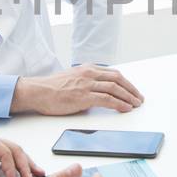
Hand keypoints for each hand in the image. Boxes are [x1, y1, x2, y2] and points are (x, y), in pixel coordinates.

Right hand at [13, 65, 144, 115]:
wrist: (38, 91)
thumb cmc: (51, 88)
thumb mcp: (73, 79)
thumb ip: (86, 83)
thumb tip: (98, 94)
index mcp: (87, 68)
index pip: (113, 73)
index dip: (126, 83)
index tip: (133, 90)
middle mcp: (89, 73)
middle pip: (118, 79)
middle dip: (131, 89)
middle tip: (139, 98)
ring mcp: (87, 84)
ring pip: (115, 88)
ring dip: (128, 97)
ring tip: (135, 104)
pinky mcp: (83, 96)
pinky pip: (107, 99)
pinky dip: (119, 104)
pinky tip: (125, 108)